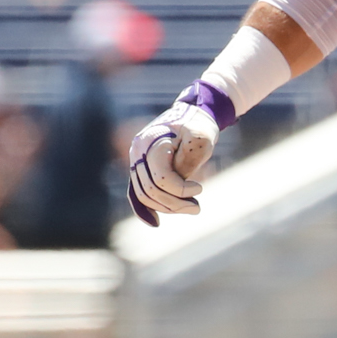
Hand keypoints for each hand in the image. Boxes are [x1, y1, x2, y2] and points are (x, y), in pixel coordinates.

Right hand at [127, 101, 219, 225]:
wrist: (192, 115)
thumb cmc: (199, 126)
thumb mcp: (201, 139)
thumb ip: (186, 163)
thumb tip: (175, 186)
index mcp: (151, 142)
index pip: (161, 178)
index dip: (181, 190)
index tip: (200, 189)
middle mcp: (137, 151)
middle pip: (150, 190)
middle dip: (175, 204)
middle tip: (197, 207)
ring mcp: (136, 160)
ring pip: (144, 195)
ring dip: (167, 207)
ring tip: (192, 208)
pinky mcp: (140, 169)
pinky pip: (137, 192)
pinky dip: (145, 208)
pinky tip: (155, 222)